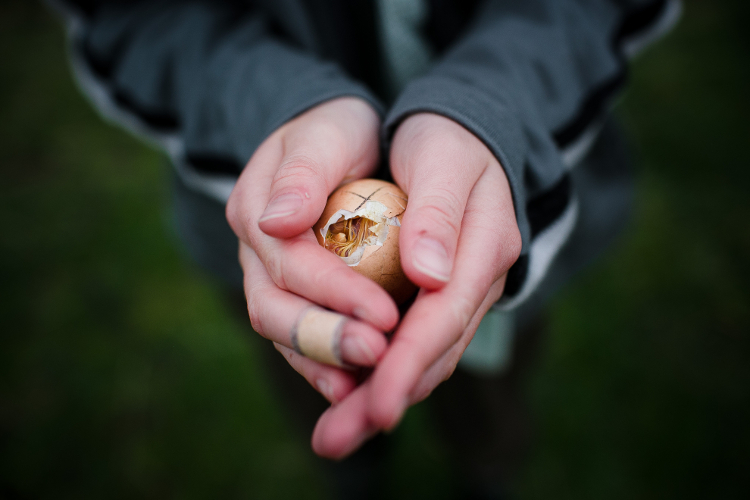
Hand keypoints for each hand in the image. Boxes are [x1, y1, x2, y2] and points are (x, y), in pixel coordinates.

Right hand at [225, 98, 399, 401]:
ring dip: (324, 363)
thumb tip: (276, 220)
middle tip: (377, 356)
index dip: (336, 293)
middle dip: (326, 338)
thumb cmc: (333, 133)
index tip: (385, 316)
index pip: (291, 264)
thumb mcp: (323, 136)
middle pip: (275, 310)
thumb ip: (302, 174)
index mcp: (255, 212)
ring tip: (369, 385)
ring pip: (284, 334)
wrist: (330, 143)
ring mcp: (269, 280)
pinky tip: (355, 387)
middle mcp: (255, 255)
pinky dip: (325, 366)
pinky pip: (301, 339)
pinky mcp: (292, 297)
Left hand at [306, 113, 521, 456]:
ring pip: (421, 358)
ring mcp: (457, 293)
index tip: (375, 405)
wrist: (460, 134)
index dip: (408, 363)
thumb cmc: (448, 140)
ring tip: (333, 434)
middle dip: (384, 398)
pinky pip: (409, 344)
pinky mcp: (434, 297)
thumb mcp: (445, 159)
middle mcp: (474, 281)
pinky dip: (378, 372)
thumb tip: (427, 276)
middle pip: (433, 353)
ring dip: (375, 396)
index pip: (444, 318)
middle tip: (335, 441)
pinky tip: (346, 394)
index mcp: (485, 249)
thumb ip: (438, 214)